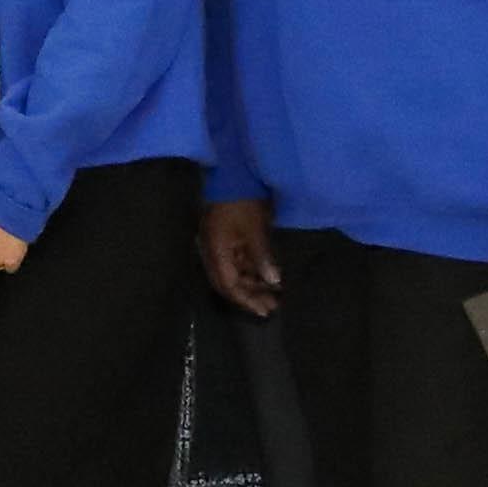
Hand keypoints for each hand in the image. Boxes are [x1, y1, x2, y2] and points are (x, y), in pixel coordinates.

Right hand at [199, 199, 279, 317]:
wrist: (232, 175)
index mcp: (216, 252)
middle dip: (249, 297)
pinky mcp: (227, 239)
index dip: (245, 300)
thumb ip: (262, 257)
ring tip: (274, 294)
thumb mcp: (254, 229)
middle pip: (228, 283)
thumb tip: (273, 282)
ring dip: (252, 285)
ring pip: (234, 274)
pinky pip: (238, 263)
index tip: (264, 311)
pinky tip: (268, 276)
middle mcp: (213, 252)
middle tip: (271, 307)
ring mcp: (219, 246)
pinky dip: (252, 271)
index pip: (228, 284)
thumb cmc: (242, 202)